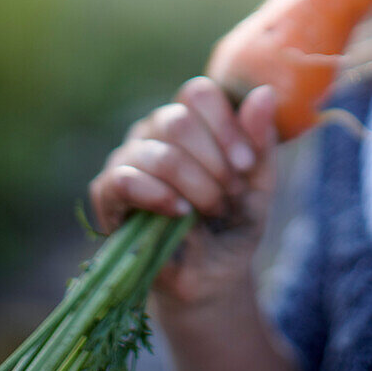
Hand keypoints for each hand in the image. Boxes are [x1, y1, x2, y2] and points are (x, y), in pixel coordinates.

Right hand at [89, 77, 277, 305]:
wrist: (211, 277)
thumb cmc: (234, 222)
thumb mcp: (259, 184)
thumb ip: (260, 139)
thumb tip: (265, 93)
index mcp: (190, 117)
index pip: (198, 93)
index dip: (226, 126)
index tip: (246, 165)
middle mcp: (153, 130)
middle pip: (178, 121)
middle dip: (214, 164)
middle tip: (230, 195)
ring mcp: (127, 158)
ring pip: (159, 153)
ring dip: (195, 186)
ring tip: (209, 210)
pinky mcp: (106, 194)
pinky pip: (124, 180)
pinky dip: (158, 196)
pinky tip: (179, 213)